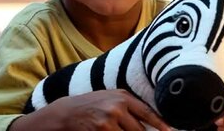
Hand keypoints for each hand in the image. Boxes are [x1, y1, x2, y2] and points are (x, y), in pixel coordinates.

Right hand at [10, 89, 169, 130]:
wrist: (63, 113)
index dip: (161, 125)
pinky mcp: (99, 130)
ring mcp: (108, 120)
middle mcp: (117, 106)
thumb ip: (129, 107)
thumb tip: (152, 122)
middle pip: (140, 130)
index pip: (147, 113)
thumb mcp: (109, 99)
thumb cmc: (89, 106)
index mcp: (122, 96)